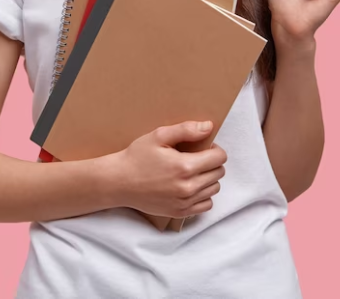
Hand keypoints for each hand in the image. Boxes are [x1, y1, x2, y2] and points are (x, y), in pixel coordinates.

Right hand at [106, 121, 226, 217]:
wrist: (119, 182)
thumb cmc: (137, 157)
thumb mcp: (158, 136)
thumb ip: (186, 130)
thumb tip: (209, 127)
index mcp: (185, 166)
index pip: (219, 158)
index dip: (214, 149)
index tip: (203, 147)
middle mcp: (188, 187)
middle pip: (219, 173)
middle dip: (212, 163)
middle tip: (196, 157)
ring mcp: (184, 202)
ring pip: (214, 189)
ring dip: (208, 178)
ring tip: (192, 171)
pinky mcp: (180, 213)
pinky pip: (206, 205)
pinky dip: (203, 195)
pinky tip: (190, 186)